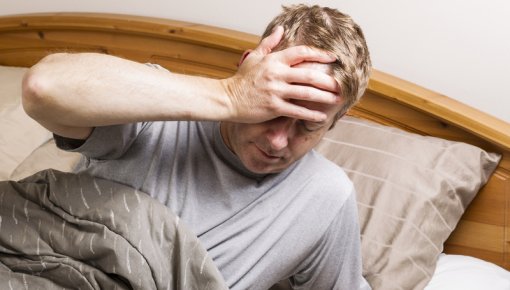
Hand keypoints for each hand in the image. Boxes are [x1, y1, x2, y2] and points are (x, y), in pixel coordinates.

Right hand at [221, 26, 340, 122]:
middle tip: (340, 85)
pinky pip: (297, 111)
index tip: (333, 58)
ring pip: (306, 93)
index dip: (319, 54)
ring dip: (324, 97)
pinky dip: (311, 114)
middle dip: (328, 80)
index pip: (301, 53)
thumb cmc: (241, 79)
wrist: (227, 98)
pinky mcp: (273, 107)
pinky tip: (322, 117)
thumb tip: (281, 28)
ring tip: (336, 100)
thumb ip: (269, 43)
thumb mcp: (255, 56)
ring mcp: (275, 91)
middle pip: (309, 75)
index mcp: (274, 60)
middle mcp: (277, 74)